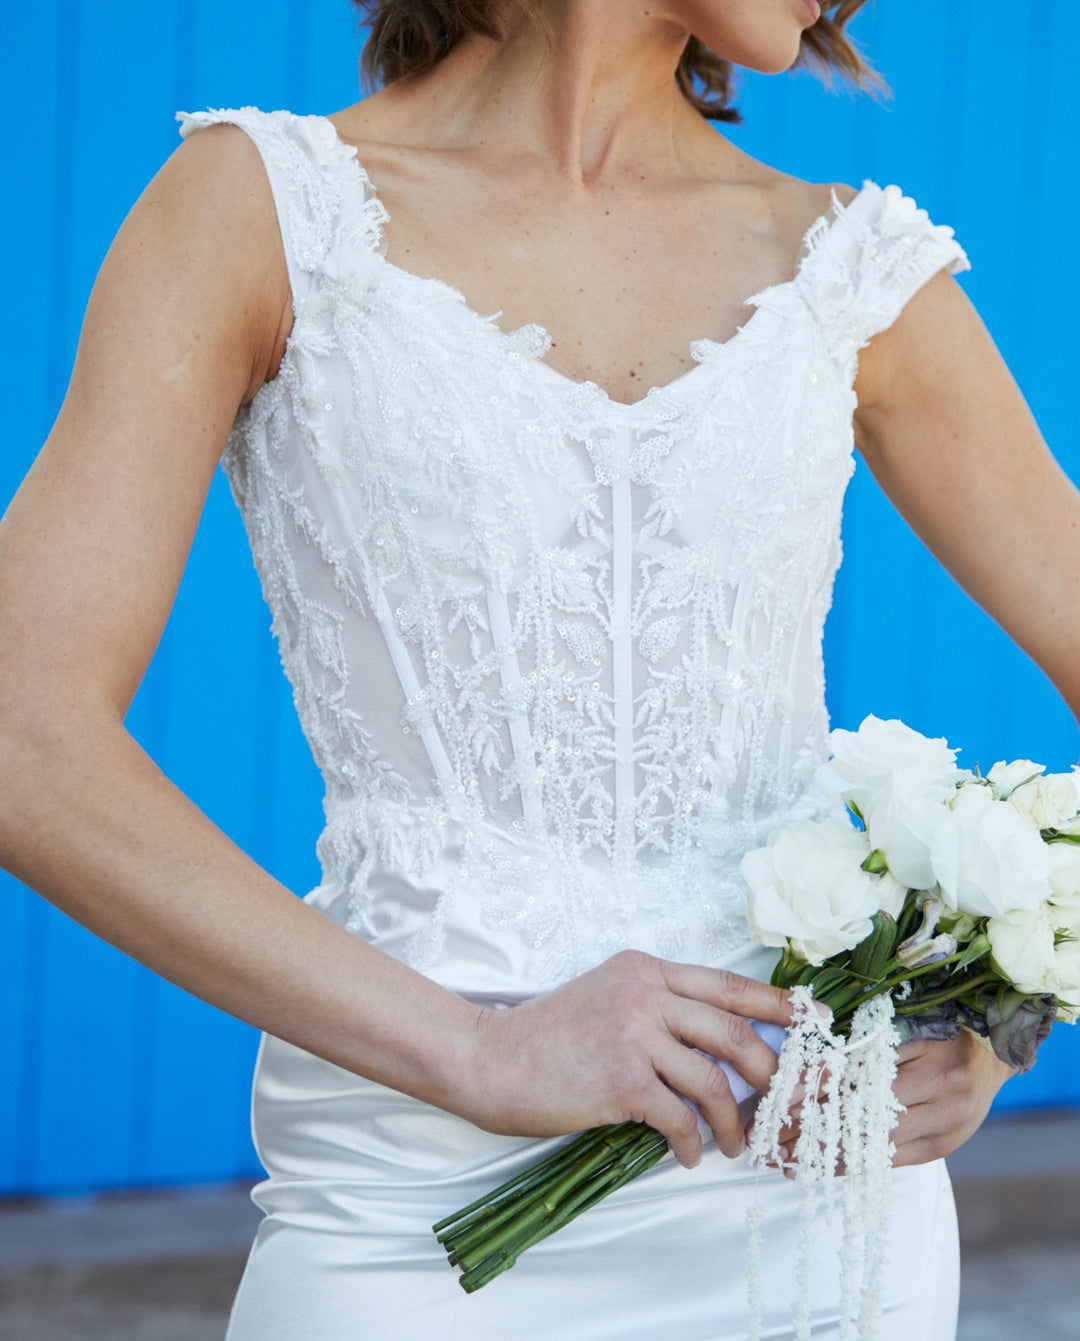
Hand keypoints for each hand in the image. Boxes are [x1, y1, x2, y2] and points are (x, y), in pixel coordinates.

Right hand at [461, 949, 796, 1169]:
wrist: (489, 1057)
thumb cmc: (547, 1034)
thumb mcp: (606, 995)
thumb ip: (655, 1005)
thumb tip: (714, 1043)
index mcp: (645, 968)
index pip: (727, 983)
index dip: (777, 1003)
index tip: (812, 1020)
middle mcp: (645, 993)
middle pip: (734, 1031)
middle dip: (770, 1072)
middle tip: (779, 1101)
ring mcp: (633, 1035)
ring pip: (714, 1081)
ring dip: (733, 1121)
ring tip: (733, 1143)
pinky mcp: (621, 1080)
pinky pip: (680, 1117)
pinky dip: (693, 1142)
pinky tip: (689, 1153)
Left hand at [759, 1031, 1014, 1173]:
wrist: (993, 1053)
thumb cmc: (941, 1028)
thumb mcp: (905, 1025)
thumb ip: (863, 1048)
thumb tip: (808, 1070)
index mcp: (934, 1062)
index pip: (862, 1082)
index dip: (818, 1093)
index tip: (778, 1102)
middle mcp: (944, 1100)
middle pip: (867, 1122)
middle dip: (815, 1132)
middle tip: (772, 1141)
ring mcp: (947, 1128)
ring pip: (877, 1148)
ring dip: (829, 1156)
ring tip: (787, 1161)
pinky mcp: (944, 1148)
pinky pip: (892, 1161)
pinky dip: (857, 1164)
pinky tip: (825, 1167)